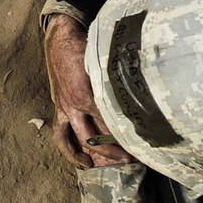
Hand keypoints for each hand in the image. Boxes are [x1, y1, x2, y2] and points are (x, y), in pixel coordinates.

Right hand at [45, 13, 134, 167]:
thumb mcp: (102, 61)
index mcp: (88, 93)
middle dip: (115, 149)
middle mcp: (75, 104)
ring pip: (79, 138)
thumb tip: (138, 92)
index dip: (126, 134)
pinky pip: (61, 134)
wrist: (60, 37)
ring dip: (94, 154)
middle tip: (133, 157)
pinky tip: (82, 160)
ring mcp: (65, 107)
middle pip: (98, 135)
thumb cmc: (84, 46)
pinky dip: (70, 150)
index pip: (110, 121)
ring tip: (106, 165)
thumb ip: (115, 80)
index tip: (143, 140)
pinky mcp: (59, 107)